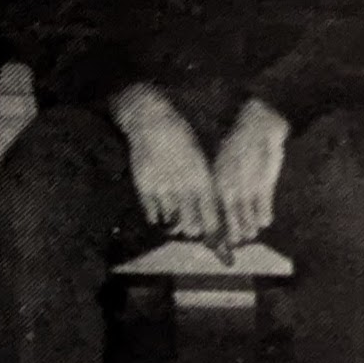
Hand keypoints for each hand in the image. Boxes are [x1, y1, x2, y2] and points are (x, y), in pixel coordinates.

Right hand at [112, 85, 223, 253]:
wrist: (152, 123)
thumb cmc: (180, 138)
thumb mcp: (197, 156)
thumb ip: (202, 181)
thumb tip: (210, 204)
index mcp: (200, 175)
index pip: (210, 210)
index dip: (214, 227)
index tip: (218, 239)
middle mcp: (183, 185)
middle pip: (190, 221)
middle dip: (194, 230)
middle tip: (194, 232)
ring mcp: (162, 188)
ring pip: (171, 220)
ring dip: (175, 225)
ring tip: (177, 225)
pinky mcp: (144, 188)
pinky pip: (152, 214)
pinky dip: (157, 217)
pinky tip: (159, 215)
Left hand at [214, 99, 290, 253]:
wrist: (257, 126)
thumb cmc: (238, 143)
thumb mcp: (221, 161)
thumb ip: (219, 182)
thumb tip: (217, 199)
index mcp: (216, 184)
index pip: (214, 213)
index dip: (216, 227)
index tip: (218, 237)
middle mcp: (229, 191)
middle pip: (230, 220)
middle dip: (234, 233)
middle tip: (237, 240)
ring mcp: (247, 190)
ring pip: (247, 219)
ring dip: (250, 228)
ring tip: (252, 233)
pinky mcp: (264, 187)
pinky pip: (264, 209)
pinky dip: (265, 217)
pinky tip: (266, 221)